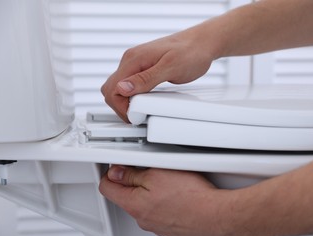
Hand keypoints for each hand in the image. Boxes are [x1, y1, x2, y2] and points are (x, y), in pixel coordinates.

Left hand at [99, 165, 229, 235]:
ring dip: (152, 194)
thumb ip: (132, 174)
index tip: (116, 166)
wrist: (216, 215)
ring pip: (146, 206)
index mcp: (134, 205)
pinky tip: (180, 196)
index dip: (110, 173)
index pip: (107, 188)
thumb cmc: (192, 196)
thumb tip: (117, 172)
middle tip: (150, 169)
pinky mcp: (172, 230)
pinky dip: (166, 204)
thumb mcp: (157, 173)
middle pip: (127, 197)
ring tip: (171, 183)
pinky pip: (161, 214)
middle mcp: (143, 220)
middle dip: (134, 182)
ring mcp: (158, 227)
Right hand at [100, 30, 214, 121]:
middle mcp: (131, 60)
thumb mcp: (170, 68)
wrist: (202, 43)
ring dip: (125, 101)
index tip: (135, 114)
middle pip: (110, 88)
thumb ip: (146, 79)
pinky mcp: (144, 68)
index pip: (112, 87)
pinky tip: (145, 101)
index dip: (120, 106)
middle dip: (119, 106)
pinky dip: (133, 96)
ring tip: (141, 111)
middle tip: (136, 116)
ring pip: (118, 87)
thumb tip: (122, 87)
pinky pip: (130, 84)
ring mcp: (137, 64)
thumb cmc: (191, 52)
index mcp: (134, 59)